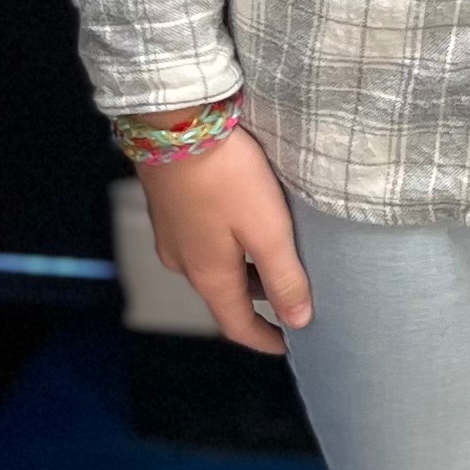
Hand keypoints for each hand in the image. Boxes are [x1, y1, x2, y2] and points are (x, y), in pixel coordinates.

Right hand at [135, 125, 311, 354]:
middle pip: (226, 295)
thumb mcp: (268, 229)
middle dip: (259, 300)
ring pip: (214, 265)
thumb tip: (299, 321)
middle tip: (292, 293)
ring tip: (278, 254)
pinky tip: (247, 221)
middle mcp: (184, 262)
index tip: (287, 344)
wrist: (175, 124)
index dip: (264, 339)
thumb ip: (285, 277)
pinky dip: (229, 245)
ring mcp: (173, 234)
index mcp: (208, 276)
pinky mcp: (170, 208)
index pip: (237, 324)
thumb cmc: (226, 175)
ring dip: (245, 269)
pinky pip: (203, 241)